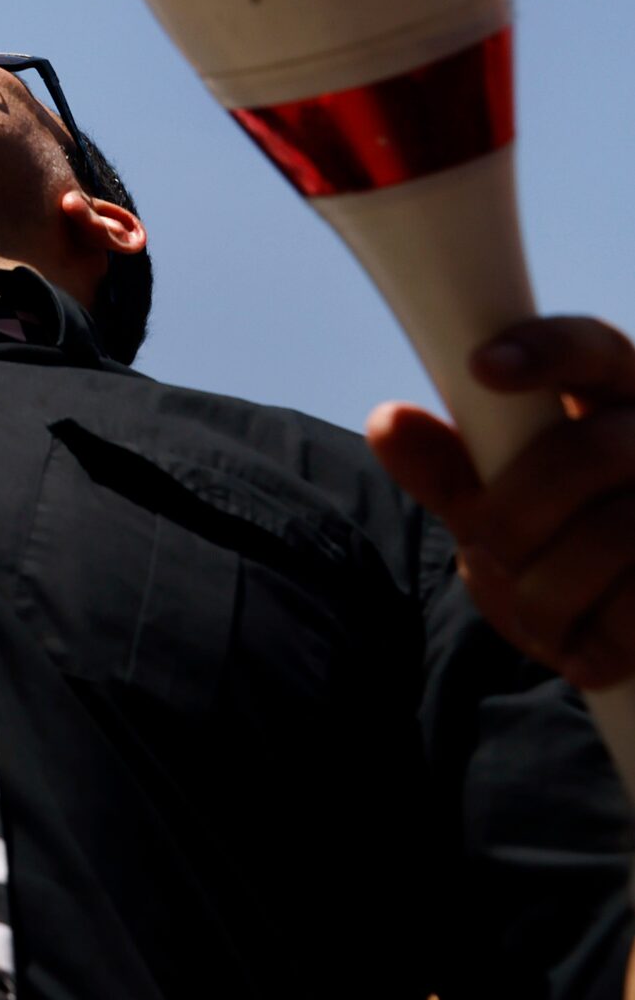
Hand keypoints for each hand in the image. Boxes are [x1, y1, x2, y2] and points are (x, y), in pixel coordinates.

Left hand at [369, 317, 634, 688]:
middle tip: (483, 548)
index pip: (595, 347)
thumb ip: (449, 468)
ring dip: (544, 591)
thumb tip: (388, 423)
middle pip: (587, 453)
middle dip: (513, 515)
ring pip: (614, 535)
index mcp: (617, 399)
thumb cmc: (558, 541)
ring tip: (531, 616)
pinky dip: (594, 641)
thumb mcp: (498, 502)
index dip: (546, 349)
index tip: (482, 369)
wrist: (629, 627)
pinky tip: (579, 652)